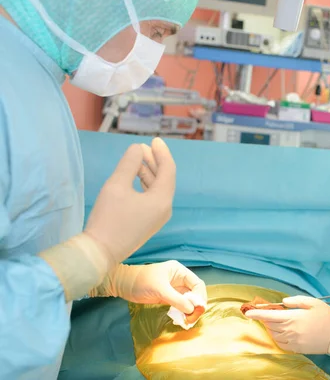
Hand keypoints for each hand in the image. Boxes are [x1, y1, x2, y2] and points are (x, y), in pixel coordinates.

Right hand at [84, 137, 175, 265]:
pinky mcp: (148, 223)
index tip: (155, 139)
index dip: (162, 152)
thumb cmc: (108, 218)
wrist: (99, 252)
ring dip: (149, 172)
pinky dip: (145, 185)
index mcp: (162, 200)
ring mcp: (157, 218)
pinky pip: (152, 198)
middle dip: (155, 161)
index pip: (168, 169)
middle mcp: (164, 209)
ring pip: (158, 189)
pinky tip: (134, 177)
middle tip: (144, 147)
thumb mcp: (116, 185)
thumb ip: (129, 164)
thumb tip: (137, 149)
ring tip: (137, 158)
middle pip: (164, 179)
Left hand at [90, 260, 206, 314]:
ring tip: (187, 321)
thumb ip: (176, 299)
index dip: (200, 297)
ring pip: (189, 301)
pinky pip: (180, 305)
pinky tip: (181, 319)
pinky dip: (183, 312)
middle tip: (191, 319)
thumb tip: (191, 310)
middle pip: (195, 293)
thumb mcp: (160, 289)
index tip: (198, 310)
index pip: (197, 284)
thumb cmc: (141, 281)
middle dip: (196, 306)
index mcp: (180, 272)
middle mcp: (180, 280)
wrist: (123, 284)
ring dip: (190, 311)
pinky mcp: (168, 297)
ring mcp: (174, 289)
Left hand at [245, 296, 329, 354]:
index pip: (270, 315)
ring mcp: (293, 341)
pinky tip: (280, 333)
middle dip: (265, 319)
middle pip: (270, 325)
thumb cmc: (327, 316)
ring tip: (275, 322)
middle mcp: (291, 330)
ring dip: (271, 328)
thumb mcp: (313, 302)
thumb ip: (296, 301)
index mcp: (294, 317)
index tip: (248, 312)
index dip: (257, 314)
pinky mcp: (297, 349)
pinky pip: (281, 345)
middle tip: (267, 313)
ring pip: (274, 335)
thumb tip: (283, 302)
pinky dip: (277, 338)